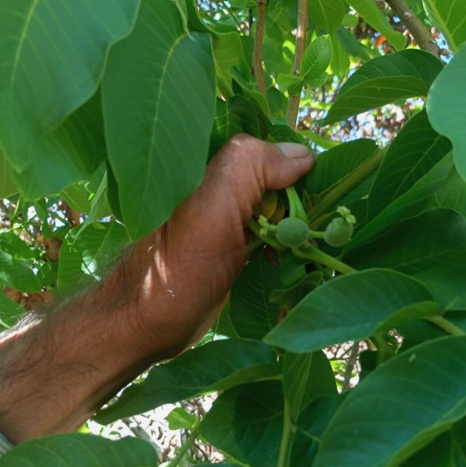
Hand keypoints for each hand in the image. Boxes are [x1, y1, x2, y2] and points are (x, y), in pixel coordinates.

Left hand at [0, 135, 312, 442]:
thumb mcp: (213, 208)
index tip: (318, 186)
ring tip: (305, 242)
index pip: (267, 140)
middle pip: (279, 172)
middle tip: (313, 222)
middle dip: (302, 194)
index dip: (296, 158)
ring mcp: (228, 214)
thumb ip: (251, 165)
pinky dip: (287, 241)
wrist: (147, 325)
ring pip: (279, 202)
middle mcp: (219, 181)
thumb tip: (302, 154)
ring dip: (298, 221)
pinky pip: (272, 230)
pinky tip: (289, 257)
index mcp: (210, 160)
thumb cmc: (178, 268)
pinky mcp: (234, 244)